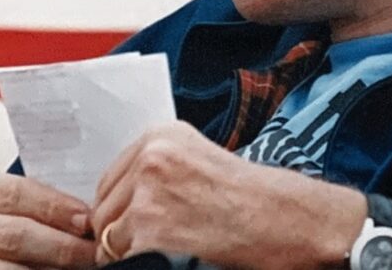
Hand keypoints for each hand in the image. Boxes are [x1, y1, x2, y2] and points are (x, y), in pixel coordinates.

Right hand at [0, 168, 97, 269]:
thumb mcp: (4, 199)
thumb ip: (36, 202)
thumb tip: (86, 218)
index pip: (17, 193)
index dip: (56, 208)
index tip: (88, 220)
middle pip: (13, 234)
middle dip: (60, 246)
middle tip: (92, 251)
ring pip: (7, 268)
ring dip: (48, 269)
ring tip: (79, 266)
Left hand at [91, 121, 364, 269]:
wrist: (288, 220)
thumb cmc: (254, 197)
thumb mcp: (202, 158)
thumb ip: (159, 168)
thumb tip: (117, 197)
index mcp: (160, 135)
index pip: (109, 180)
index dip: (123, 209)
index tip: (145, 221)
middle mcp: (150, 158)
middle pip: (103, 210)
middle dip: (124, 231)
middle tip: (163, 239)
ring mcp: (147, 196)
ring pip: (109, 239)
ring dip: (133, 251)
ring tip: (175, 246)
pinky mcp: (150, 233)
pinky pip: (124, 261)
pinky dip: (144, 264)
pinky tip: (177, 256)